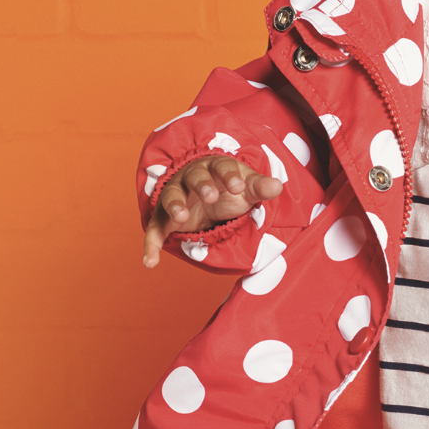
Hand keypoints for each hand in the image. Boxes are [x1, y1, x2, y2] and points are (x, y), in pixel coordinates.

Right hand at [142, 156, 282, 268]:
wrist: (206, 194)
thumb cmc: (227, 187)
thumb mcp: (246, 188)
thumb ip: (259, 188)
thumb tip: (277, 186)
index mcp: (214, 167)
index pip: (222, 167)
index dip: (229, 176)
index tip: (239, 187)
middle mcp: (191, 178)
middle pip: (194, 177)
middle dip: (202, 186)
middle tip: (210, 197)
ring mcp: (176, 196)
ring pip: (171, 197)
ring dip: (175, 206)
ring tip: (181, 217)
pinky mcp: (165, 218)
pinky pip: (155, 230)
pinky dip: (151, 245)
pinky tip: (150, 262)